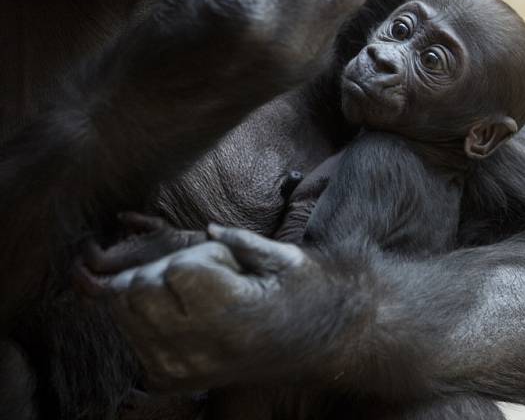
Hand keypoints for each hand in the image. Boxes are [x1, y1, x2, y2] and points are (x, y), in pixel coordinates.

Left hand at [83, 225, 347, 391]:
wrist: (316, 342)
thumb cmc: (300, 291)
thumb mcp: (280, 257)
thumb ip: (239, 240)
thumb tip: (208, 229)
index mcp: (231, 312)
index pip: (174, 269)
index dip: (191, 254)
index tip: (216, 256)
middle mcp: (200, 347)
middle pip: (138, 292)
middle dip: (156, 269)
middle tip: (192, 269)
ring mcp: (180, 368)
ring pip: (124, 313)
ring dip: (142, 291)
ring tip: (181, 290)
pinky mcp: (170, 379)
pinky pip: (130, 335)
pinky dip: (139, 315)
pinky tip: (171, 310)